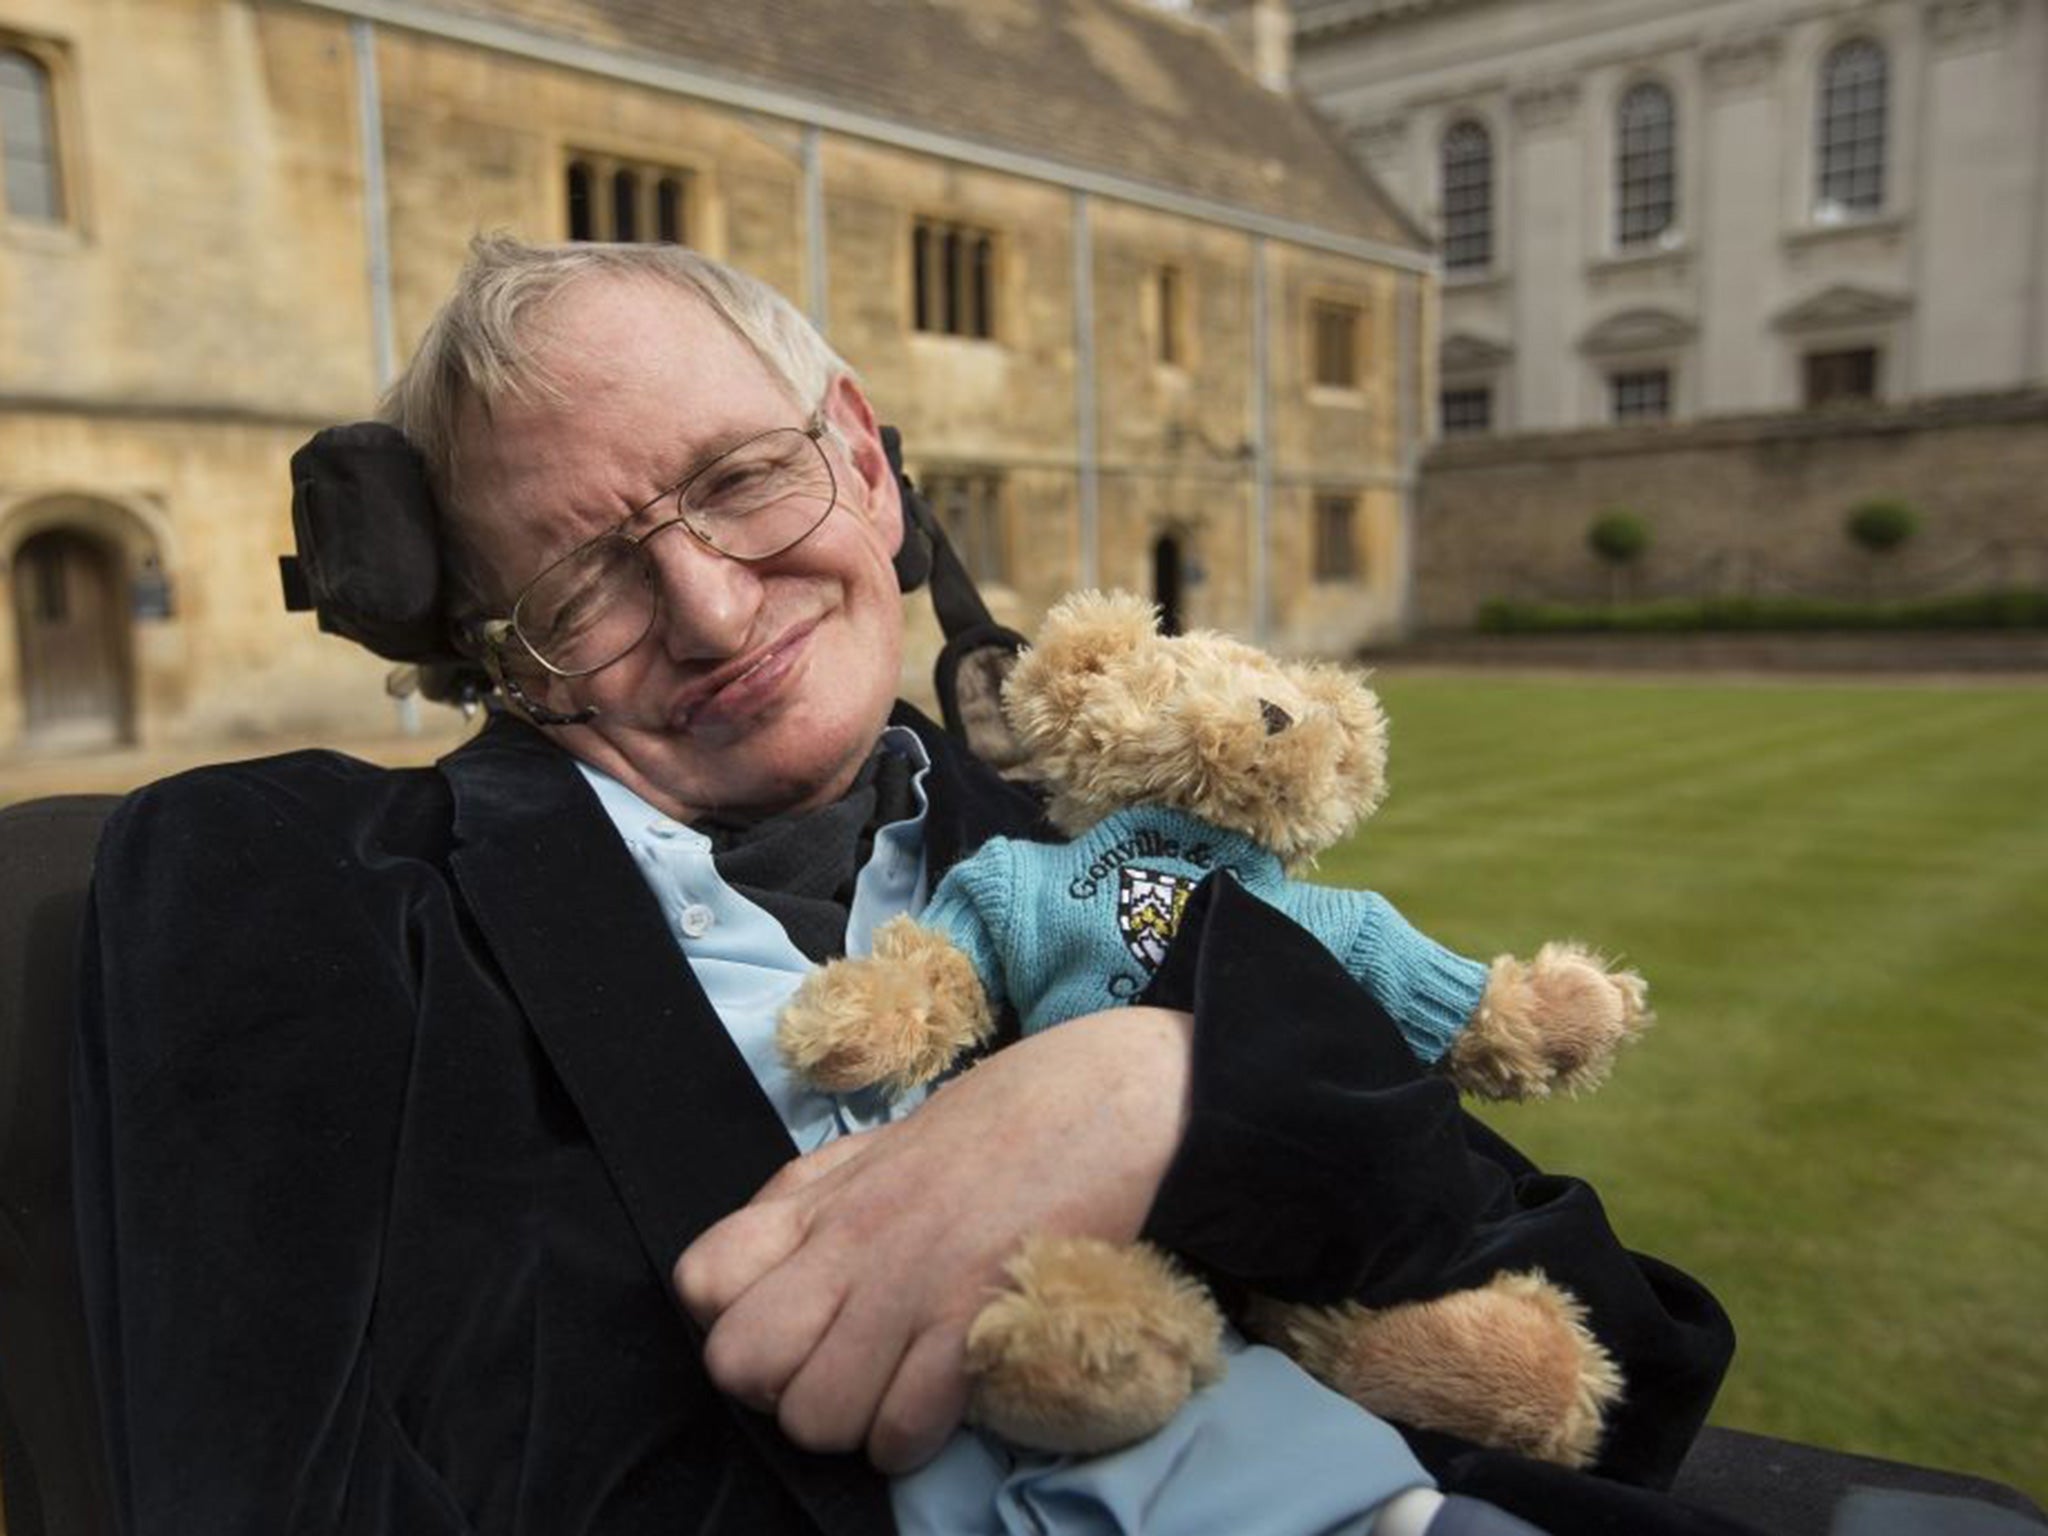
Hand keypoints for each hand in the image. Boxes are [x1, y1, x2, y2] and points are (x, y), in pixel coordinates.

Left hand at [673, 1005, 1193, 1471]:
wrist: (1113, 1098)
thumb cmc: (1004, 1119)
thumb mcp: (882, 1145)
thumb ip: (812, 1197)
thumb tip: (757, 1251)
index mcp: (820, 1198)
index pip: (702, 1280)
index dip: (729, 1319)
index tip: (782, 1321)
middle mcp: (849, 1242)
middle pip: (740, 1364)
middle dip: (777, 1389)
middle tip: (831, 1373)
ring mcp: (909, 1283)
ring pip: (813, 1414)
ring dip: (848, 1425)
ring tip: (886, 1397)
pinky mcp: (974, 1320)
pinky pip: (900, 1426)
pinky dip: (909, 1440)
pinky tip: (934, 1410)